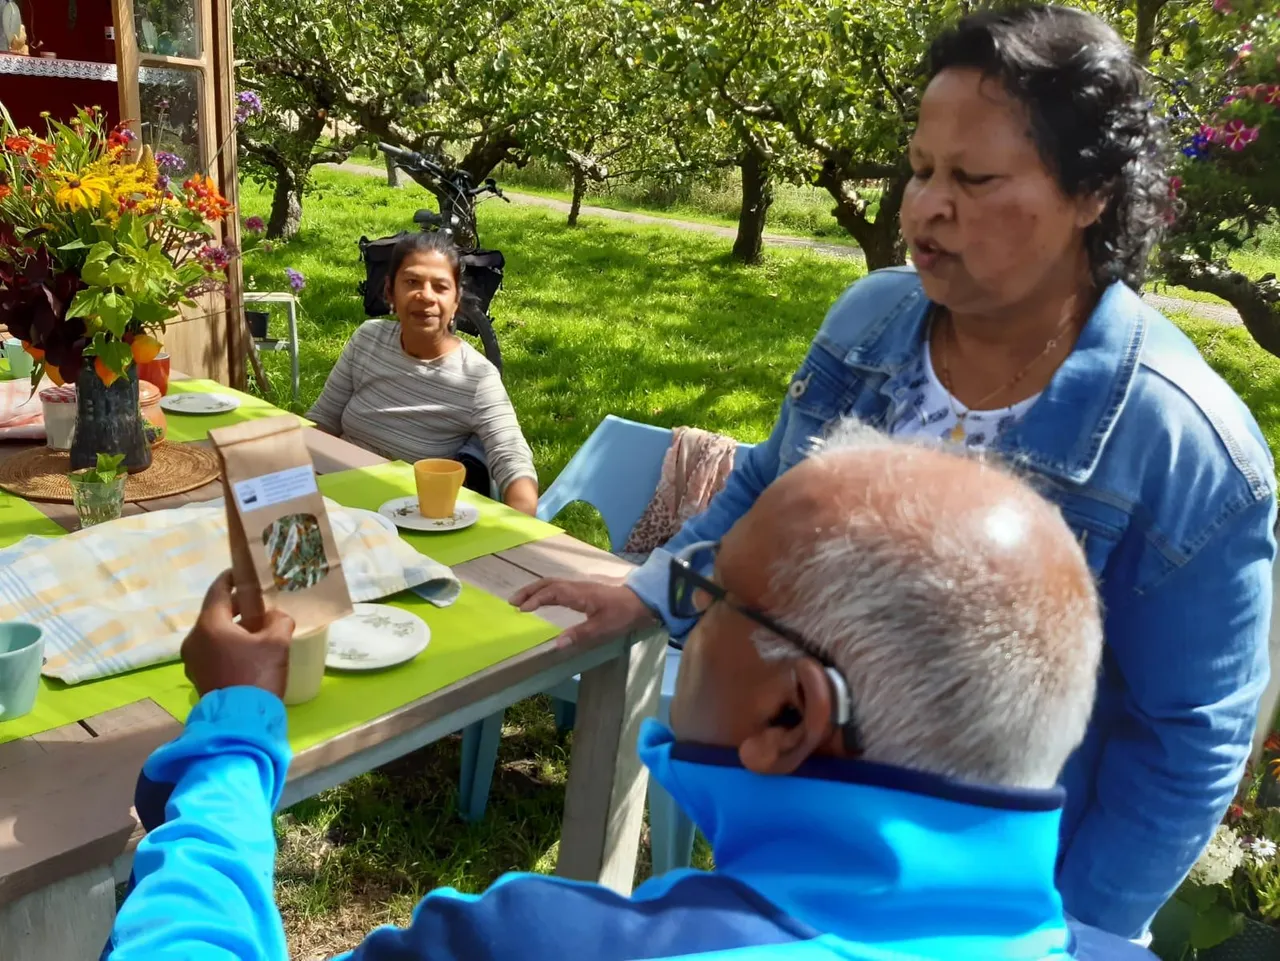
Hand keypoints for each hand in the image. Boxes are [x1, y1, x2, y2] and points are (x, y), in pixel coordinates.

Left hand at [181, 571, 295, 698]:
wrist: (241, 721)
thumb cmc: (257, 675)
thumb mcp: (277, 642)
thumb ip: (279, 620)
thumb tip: (275, 617)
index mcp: (209, 625)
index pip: (218, 590)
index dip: (232, 577)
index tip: (244, 572)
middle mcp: (194, 639)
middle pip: (215, 612)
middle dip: (236, 606)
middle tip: (259, 605)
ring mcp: (192, 659)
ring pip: (213, 633)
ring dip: (232, 628)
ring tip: (257, 631)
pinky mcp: (197, 676)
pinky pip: (212, 651)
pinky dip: (227, 645)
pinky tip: (248, 653)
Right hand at [510, 578, 655, 646]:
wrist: (640, 601)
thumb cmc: (622, 614)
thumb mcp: (602, 628)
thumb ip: (580, 635)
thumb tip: (557, 644)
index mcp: (579, 594)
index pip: (551, 592)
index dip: (535, 599)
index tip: (521, 609)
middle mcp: (576, 587)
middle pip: (548, 583)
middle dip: (529, 591)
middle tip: (512, 601)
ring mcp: (580, 587)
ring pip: (552, 583)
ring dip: (535, 589)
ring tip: (521, 600)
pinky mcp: (584, 590)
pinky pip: (559, 586)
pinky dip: (545, 590)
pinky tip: (543, 599)